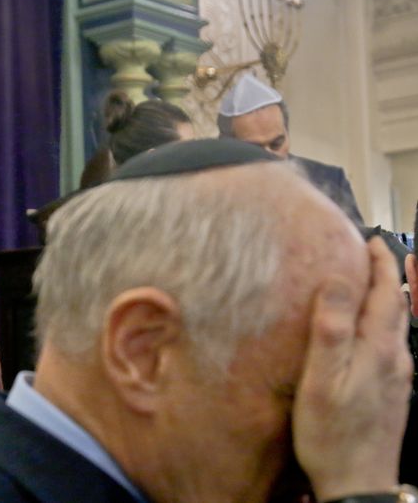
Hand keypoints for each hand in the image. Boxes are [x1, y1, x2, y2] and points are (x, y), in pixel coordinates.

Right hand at [293, 237, 413, 501]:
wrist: (358, 483)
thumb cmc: (331, 435)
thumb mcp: (321, 380)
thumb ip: (331, 330)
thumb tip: (338, 281)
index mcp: (378, 350)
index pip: (386, 294)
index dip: (380, 264)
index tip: (370, 240)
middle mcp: (395, 360)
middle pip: (396, 307)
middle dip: (386, 276)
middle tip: (368, 255)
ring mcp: (397, 378)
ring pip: (397, 327)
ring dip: (385, 300)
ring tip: (366, 286)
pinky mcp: (393, 394)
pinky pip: (392, 346)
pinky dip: (382, 324)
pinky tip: (367, 334)